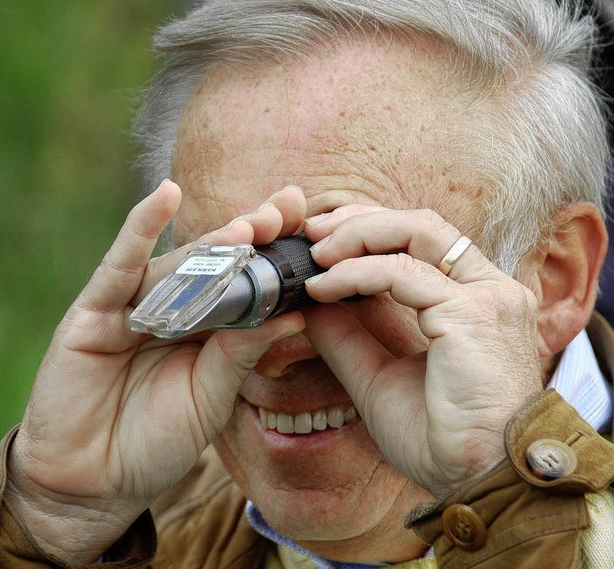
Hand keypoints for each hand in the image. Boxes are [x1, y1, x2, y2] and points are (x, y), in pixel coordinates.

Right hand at [6, 181, 306, 562]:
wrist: (94, 483)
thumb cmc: (157, 442)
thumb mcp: (211, 398)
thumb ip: (242, 353)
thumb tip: (295, 316)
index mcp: (204, 329)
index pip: (243, 281)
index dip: (274, 253)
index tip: (310, 227)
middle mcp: (172, 309)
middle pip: (215, 260)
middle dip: (253, 233)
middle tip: (287, 208)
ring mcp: (132, 307)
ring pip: (177, 262)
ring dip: (213, 239)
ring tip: (250, 224)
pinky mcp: (93, 312)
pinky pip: (119, 266)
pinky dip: (139, 230)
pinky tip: (164, 195)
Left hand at [303, 207, 543, 497]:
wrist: (478, 481)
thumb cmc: (439, 435)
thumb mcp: (378, 375)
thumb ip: (348, 336)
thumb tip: (312, 303)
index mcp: (473, 299)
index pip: (421, 240)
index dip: (369, 229)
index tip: (322, 240)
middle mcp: (487, 288)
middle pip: (419, 224)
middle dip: (359, 220)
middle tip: (312, 232)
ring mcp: (486, 297)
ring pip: (415, 233)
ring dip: (355, 237)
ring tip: (314, 254)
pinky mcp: (473, 314)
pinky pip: (401, 273)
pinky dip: (356, 273)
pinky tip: (323, 286)